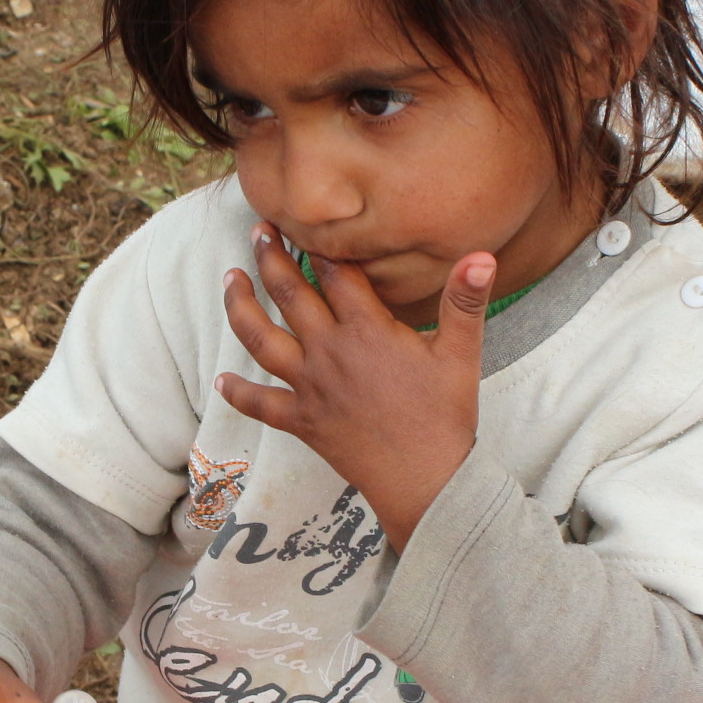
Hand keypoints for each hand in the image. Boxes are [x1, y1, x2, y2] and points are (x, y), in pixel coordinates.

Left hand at [216, 224, 490, 550]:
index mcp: (367, 330)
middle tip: (258, 230)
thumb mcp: (461, 354)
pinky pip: (260, 404)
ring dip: (240, 306)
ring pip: (261, 339)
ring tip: (229, 278)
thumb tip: (483, 254)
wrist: (425, 480)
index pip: (336, 274)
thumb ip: (466, 300)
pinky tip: (219, 382)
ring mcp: (310, 386)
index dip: (322, 245)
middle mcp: (329, 352)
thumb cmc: (445, 417)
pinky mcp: (302, 421)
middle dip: (271, 257)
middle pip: (290, 294)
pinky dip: (238, 393)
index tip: (306, 222)